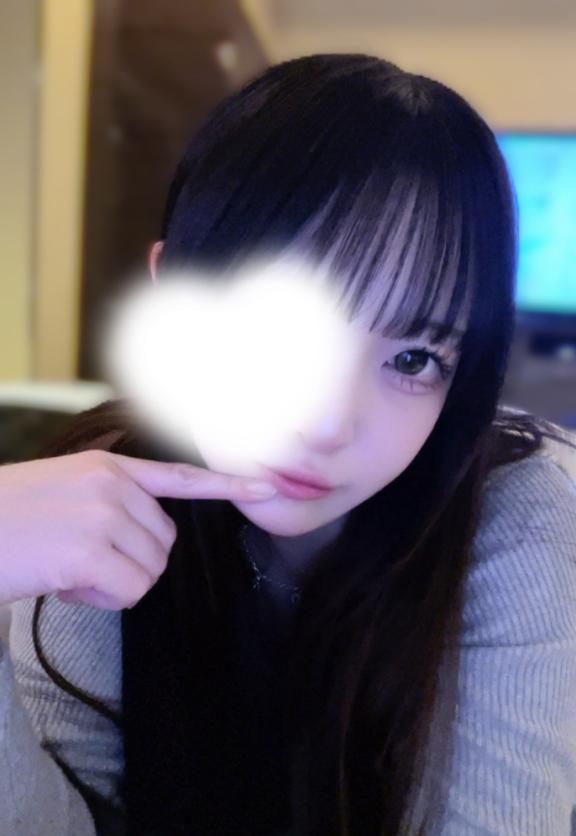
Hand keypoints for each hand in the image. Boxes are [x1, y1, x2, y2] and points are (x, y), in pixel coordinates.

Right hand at [0, 451, 275, 609]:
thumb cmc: (5, 520)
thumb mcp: (63, 492)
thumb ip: (109, 504)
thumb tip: (143, 542)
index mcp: (108, 467)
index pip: (179, 476)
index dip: (228, 485)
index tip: (269, 487)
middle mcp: (112, 485)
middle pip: (165, 543)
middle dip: (131, 564)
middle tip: (80, 563)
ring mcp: (103, 515)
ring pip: (151, 570)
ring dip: (115, 585)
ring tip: (68, 571)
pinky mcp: (90, 551)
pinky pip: (131, 592)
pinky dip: (103, 601)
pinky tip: (66, 586)